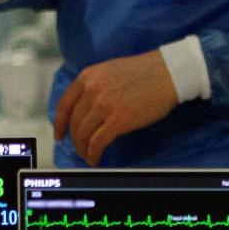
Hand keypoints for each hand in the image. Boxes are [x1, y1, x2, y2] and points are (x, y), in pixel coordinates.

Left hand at [54, 51, 178, 165]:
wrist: (168, 72)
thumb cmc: (145, 72)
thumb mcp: (110, 70)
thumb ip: (96, 85)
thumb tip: (87, 108)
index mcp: (88, 76)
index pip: (65, 103)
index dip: (60, 123)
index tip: (60, 134)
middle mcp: (92, 90)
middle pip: (75, 122)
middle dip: (75, 139)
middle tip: (80, 148)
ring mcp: (104, 105)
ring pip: (84, 134)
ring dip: (84, 149)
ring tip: (88, 156)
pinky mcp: (118, 120)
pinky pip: (97, 142)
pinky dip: (93, 154)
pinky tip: (96, 158)